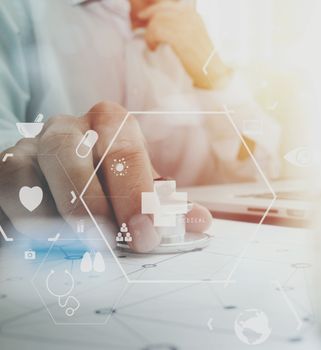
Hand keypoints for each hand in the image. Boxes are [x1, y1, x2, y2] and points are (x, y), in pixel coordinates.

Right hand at [0, 102, 211, 251]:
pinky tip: (48, 241)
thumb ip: (166, 207)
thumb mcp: (140, 192)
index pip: (124, 149)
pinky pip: (8, 190)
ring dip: (55, 214)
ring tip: (79, 248)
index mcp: (109, 124)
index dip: (136, 193)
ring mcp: (30, 147)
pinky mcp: (4, 169)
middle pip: (71, 151)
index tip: (146, 234)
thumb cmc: (108, 185)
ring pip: (31, 171)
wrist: (60, 180)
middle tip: (112, 244)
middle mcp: (67, 128)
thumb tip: (201, 222)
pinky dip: (26, 218)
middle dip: (94, 202)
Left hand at [136, 1, 231, 88]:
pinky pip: (156, 31)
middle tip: (147, 36)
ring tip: (153, 45)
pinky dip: (151, 40)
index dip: (153, 10)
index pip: (167, 5)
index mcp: (193, 15)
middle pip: (160, 12)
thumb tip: (157, 20)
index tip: (143, 17)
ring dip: (150, 34)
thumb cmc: (202, 59)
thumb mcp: (193, 36)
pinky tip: (154, 48)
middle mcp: (190, 17)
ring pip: (156, 22)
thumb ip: (179, 26)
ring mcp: (185, 26)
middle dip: (149, 24)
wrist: (213, 73)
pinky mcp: (179, 37)